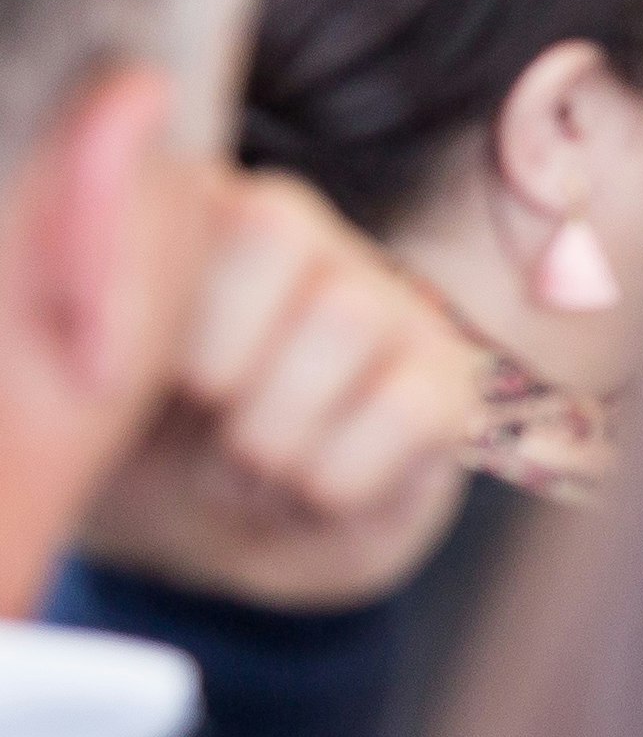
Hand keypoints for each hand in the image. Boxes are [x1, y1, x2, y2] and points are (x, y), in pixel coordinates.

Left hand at [75, 173, 481, 610]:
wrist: (208, 546)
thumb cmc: (136, 446)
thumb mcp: (98, 373)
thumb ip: (112, 296)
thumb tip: (134, 256)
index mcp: (206, 214)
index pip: (205, 189)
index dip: (173, 293)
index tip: (143, 379)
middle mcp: (309, 239)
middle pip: (284, 237)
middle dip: (220, 362)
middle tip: (202, 420)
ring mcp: (393, 308)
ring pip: (349, 318)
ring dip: (274, 431)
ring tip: (249, 461)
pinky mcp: (449, 384)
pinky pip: (410, 407)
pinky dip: (338, 477)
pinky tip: (309, 487)